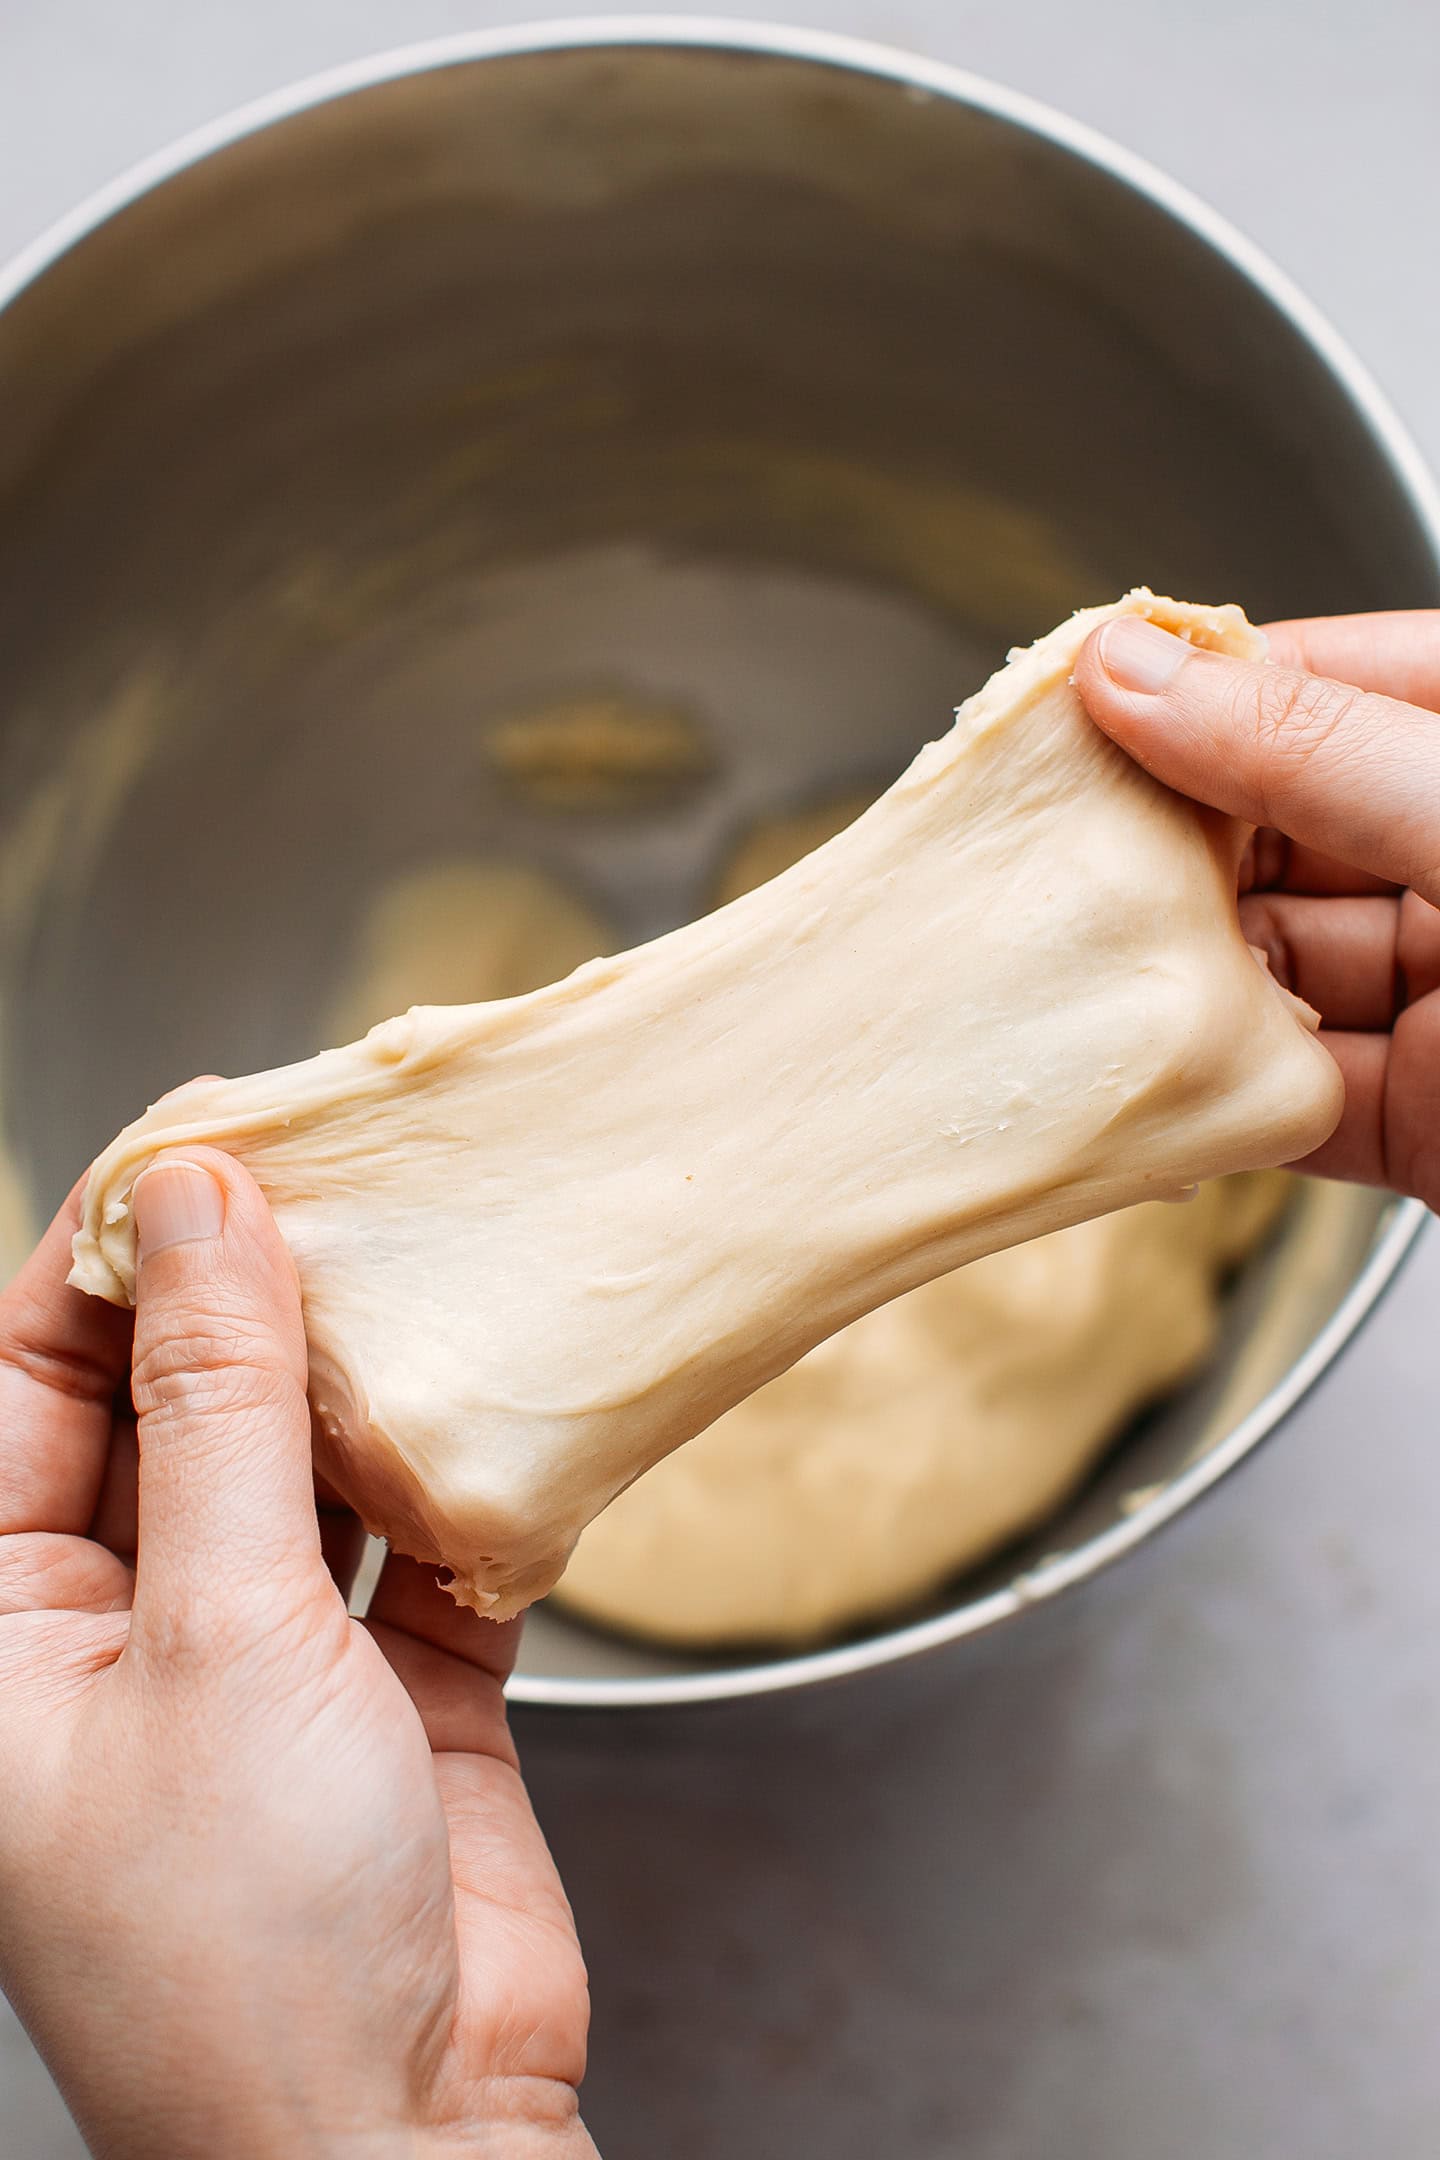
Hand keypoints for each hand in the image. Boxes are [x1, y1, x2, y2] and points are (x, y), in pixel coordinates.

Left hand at [0, 1149, 595, 2158]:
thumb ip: (218, 1409)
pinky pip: (413, 1545)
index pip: (31, 1381)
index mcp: (3, 1630)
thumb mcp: (218, 1633)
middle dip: (248, 1298)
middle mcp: (115, 1631)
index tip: (200, 1140)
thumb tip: (200, 1211)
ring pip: (297, 1463)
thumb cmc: (250, 1946)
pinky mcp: (383, 1690)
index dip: (105, 1254)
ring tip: (426, 1261)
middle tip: (337, 1171)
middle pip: (170, 1405)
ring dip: (361, 1381)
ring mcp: (257, 1658)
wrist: (412, 2145)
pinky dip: (459, 1488)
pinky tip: (500, 1417)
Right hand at [1075, 609, 1439, 1208]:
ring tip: (1074, 964)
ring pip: (1267, 968)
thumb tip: (1144, 673)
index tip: (1077, 699)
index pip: (1325, 682)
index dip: (1196, 686)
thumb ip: (1316, 750)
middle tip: (1047, 847)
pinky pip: (1286, 1097)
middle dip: (1164, 844)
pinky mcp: (1424, 1122)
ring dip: (1176, 975)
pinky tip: (1151, 1075)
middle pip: (1277, 828)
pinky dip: (1214, 1096)